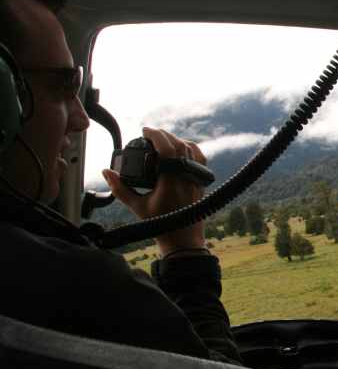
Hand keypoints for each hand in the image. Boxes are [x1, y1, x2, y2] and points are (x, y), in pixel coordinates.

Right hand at [103, 127, 206, 255]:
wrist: (182, 237)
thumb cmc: (159, 223)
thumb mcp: (135, 206)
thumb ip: (120, 188)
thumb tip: (106, 172)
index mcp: (171, 180)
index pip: (168, 149)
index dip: (157, 135)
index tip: (145, 130)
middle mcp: (186, 176)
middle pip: (178, 145)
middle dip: (163, 135)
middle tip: (149, 133)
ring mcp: (195, 178)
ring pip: (190, 149)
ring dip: (175, 139)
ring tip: (161, 138)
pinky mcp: (201, 180)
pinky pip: (200, 157)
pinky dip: (190, 147)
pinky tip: (180, 145)